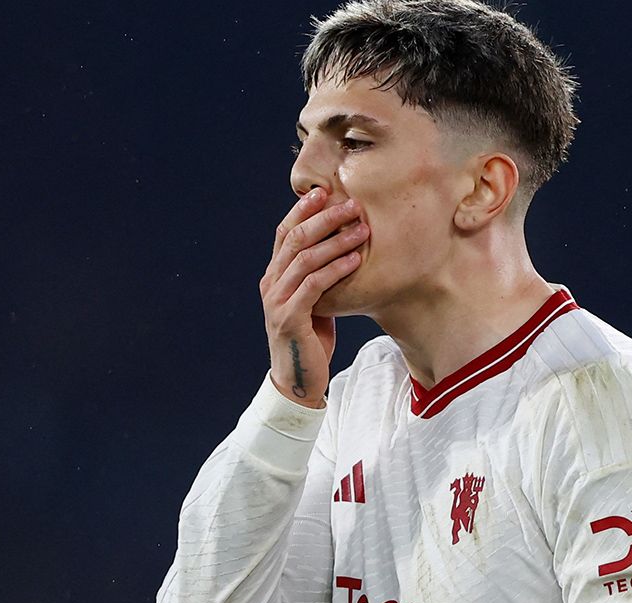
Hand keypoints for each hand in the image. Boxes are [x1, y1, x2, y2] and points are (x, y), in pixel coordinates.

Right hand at [259, 188, 368, 407]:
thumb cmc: (310, 338)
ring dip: (336, 241)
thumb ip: (315, 277)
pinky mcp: (290, 318)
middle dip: (324, 219)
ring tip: (361, 229)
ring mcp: (277, 300)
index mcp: (273, 276)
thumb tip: (339, 250)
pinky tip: (355, 260)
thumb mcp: (311, 302)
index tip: (324, 192)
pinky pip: (314, 286)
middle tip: (351, 205)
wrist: (298, 380)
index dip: (302, 211)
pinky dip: (336, 269)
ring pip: (305, 260)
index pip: (284, 234)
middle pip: (295, 240)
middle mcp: (270, 284)